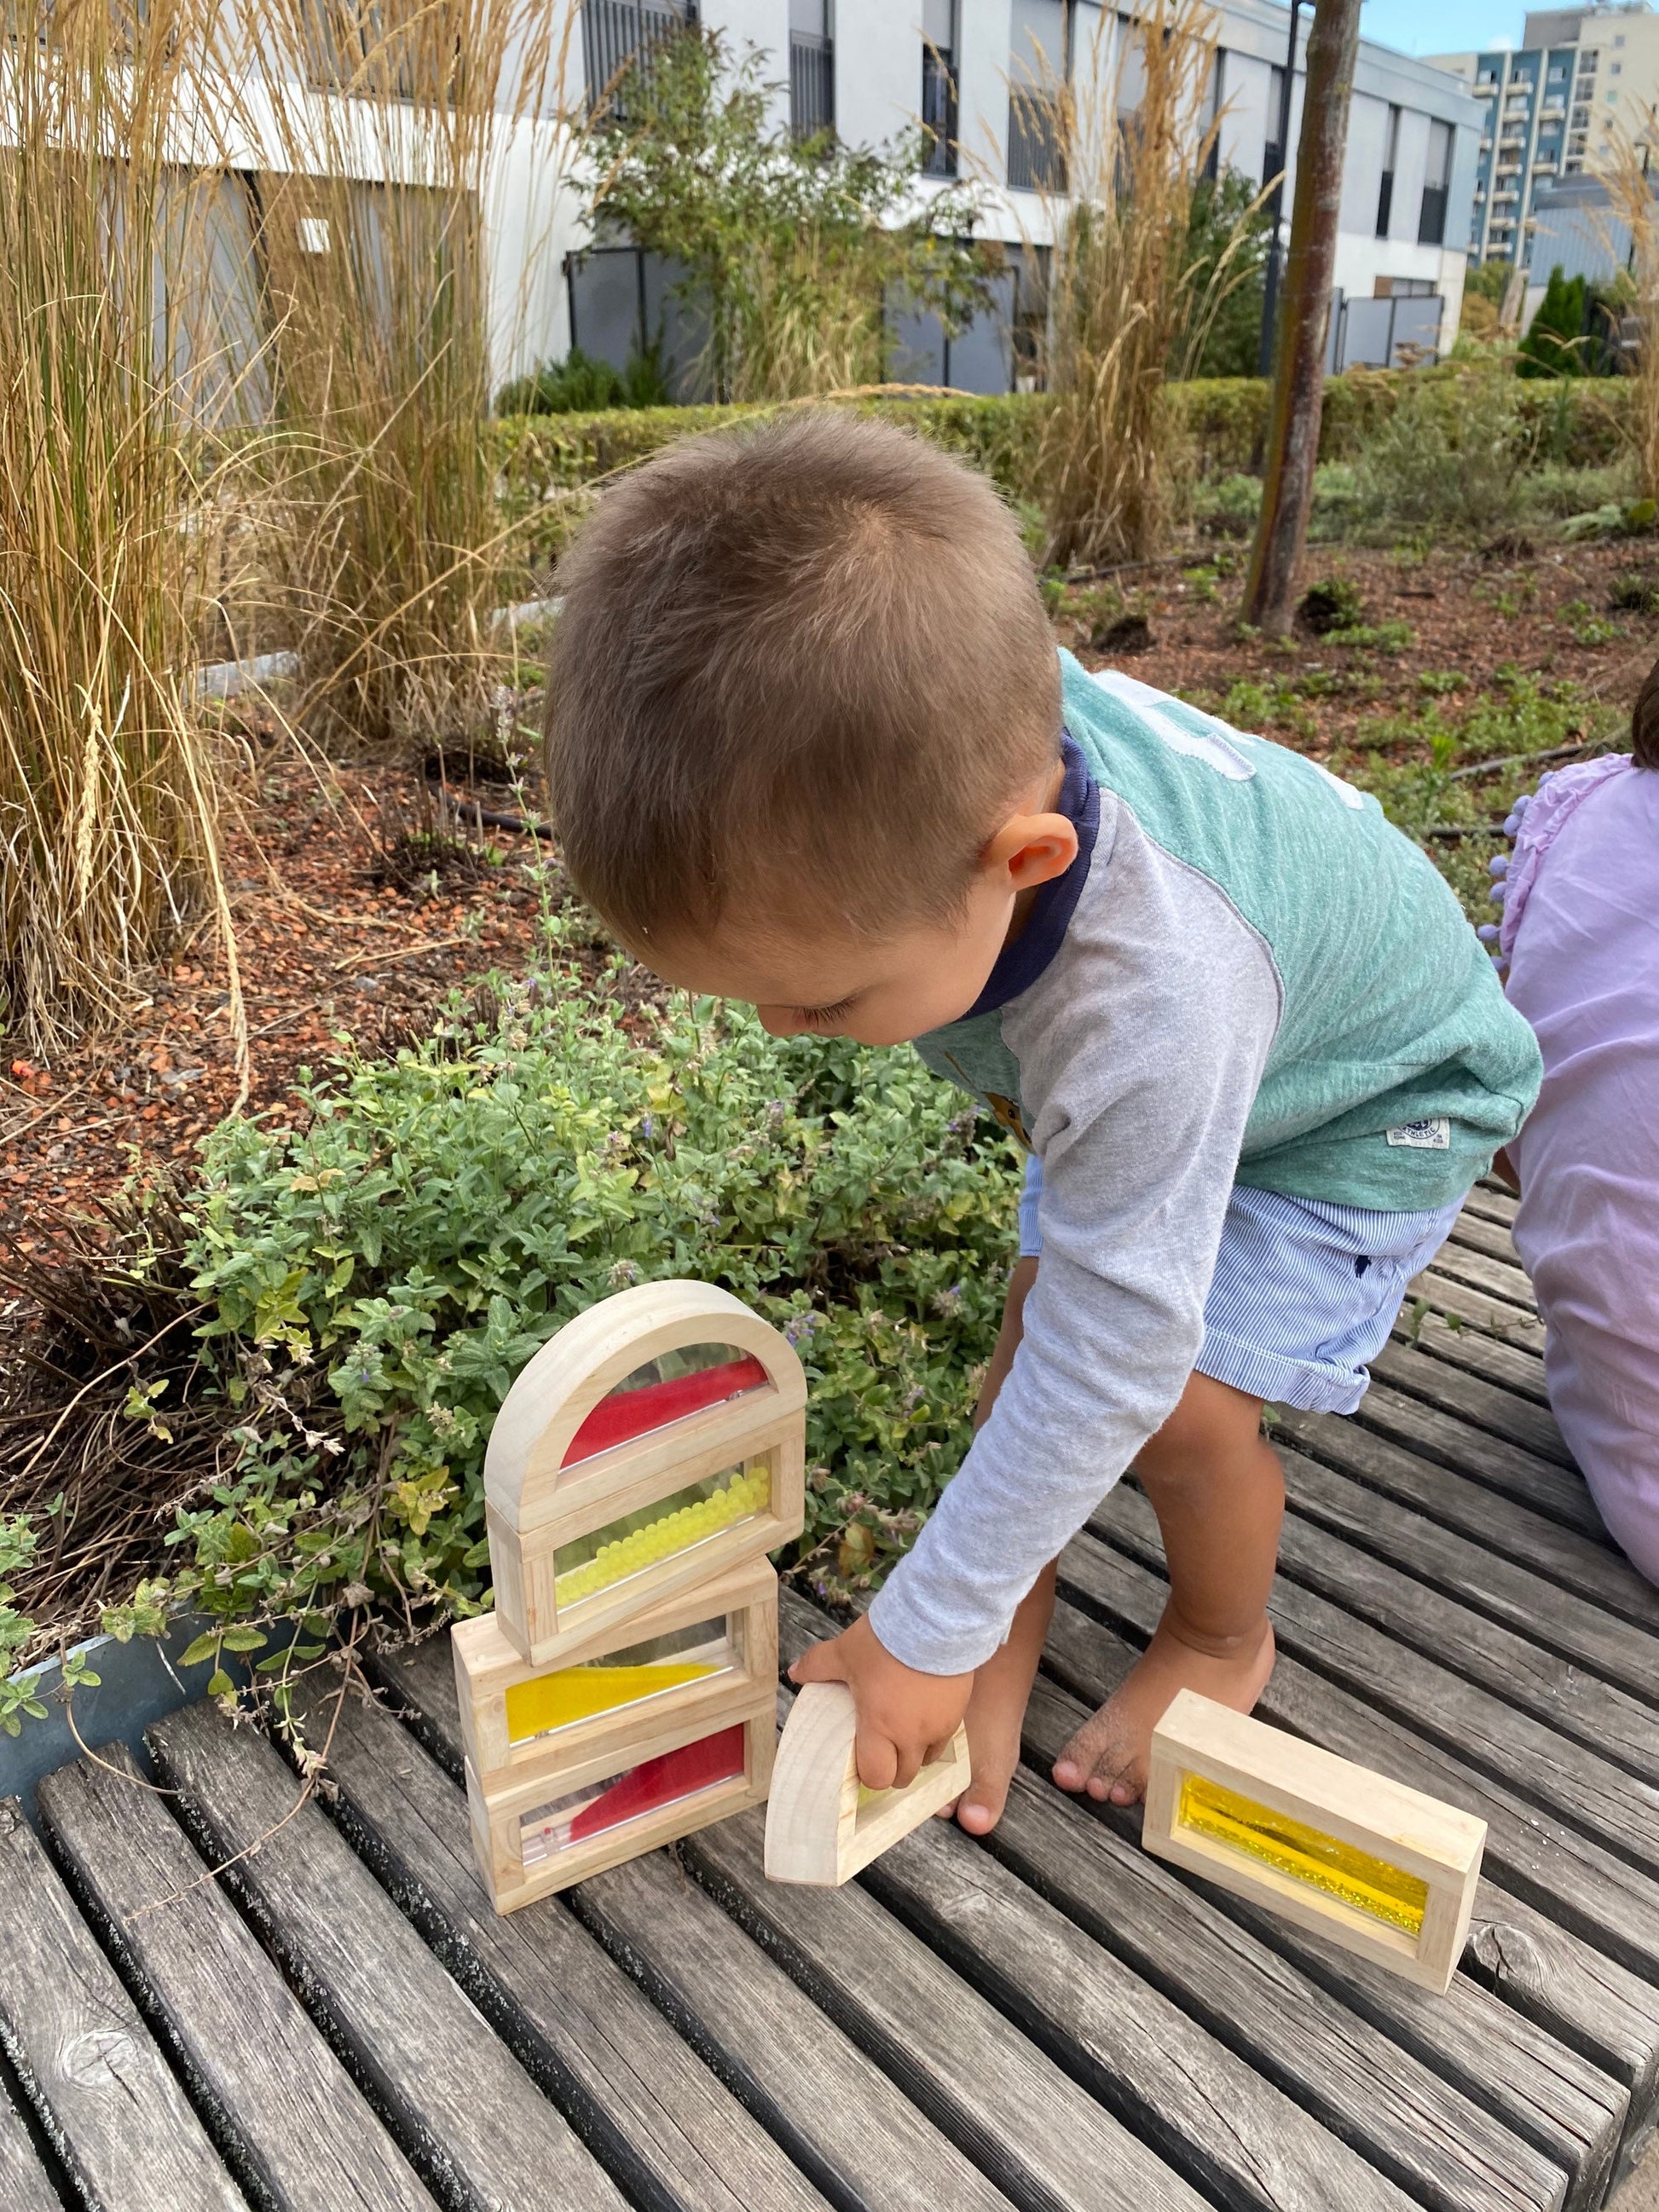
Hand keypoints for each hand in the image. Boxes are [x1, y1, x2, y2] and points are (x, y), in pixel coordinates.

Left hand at [790, 1615, 974, 1790]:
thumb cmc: (887, 1641)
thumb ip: (818, 1665)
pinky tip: (924, 1711)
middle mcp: (913, 1735)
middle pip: (904, 1776)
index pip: (876, 1777)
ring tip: (904, 1729)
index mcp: (881, 1727)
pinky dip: (933, 1733)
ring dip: (915, 1753)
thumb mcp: (846, 1652)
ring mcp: (940, 1726)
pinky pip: (946, 1737)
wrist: (938, 1619)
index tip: (861, 1757)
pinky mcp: (959, 1712)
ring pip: (928, 1759)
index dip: (868, 1773)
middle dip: (891, 1768)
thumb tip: (795, 1673)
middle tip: (881, 1747)